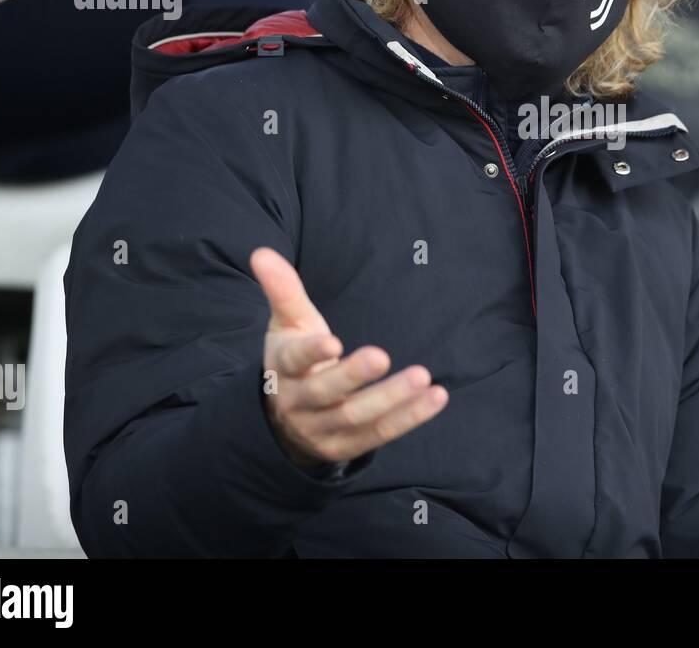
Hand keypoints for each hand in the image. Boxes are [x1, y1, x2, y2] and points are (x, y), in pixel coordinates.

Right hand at [251, 246, 447, 467]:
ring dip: (392, 399)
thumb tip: (262, 252)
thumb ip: (282, 290)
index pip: (293, 361)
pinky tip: (437, 397)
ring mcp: (322, 429)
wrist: (282, 421)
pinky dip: (410, 417)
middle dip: (354, 376)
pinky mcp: (346, 446)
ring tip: (423, 377)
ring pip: (357, 417)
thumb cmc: (292, 360)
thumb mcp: (286, 326)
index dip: (311, 353)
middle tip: (382, 355)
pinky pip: (380, 434)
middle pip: (326, 392)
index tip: (332, 342)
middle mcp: (299, 403)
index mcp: (282, 369)